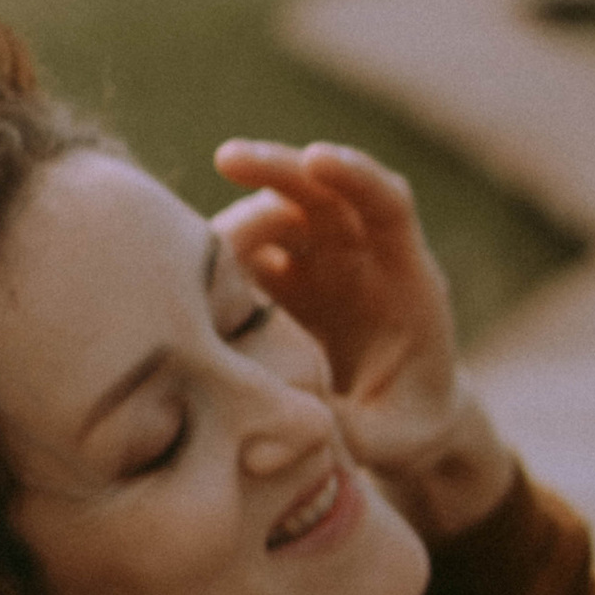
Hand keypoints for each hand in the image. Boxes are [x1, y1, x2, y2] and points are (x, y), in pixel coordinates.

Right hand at [211, 140, 514, 537]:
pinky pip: (245, 255)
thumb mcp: (392, 436)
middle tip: (229, 158)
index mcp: (405, 275)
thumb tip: (298, 424)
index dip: (355, 175)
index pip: (387, 205)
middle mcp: (359, 254)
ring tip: (199, 253)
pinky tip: (186, 283)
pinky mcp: (279, 280)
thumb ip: (353, 427)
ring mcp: (316, 261)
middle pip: (320, 190)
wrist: (400, 421)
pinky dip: (218, 260)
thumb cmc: (409, 426)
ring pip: (273, 214)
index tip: (316, 159)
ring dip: (237, 219)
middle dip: (278, 168)